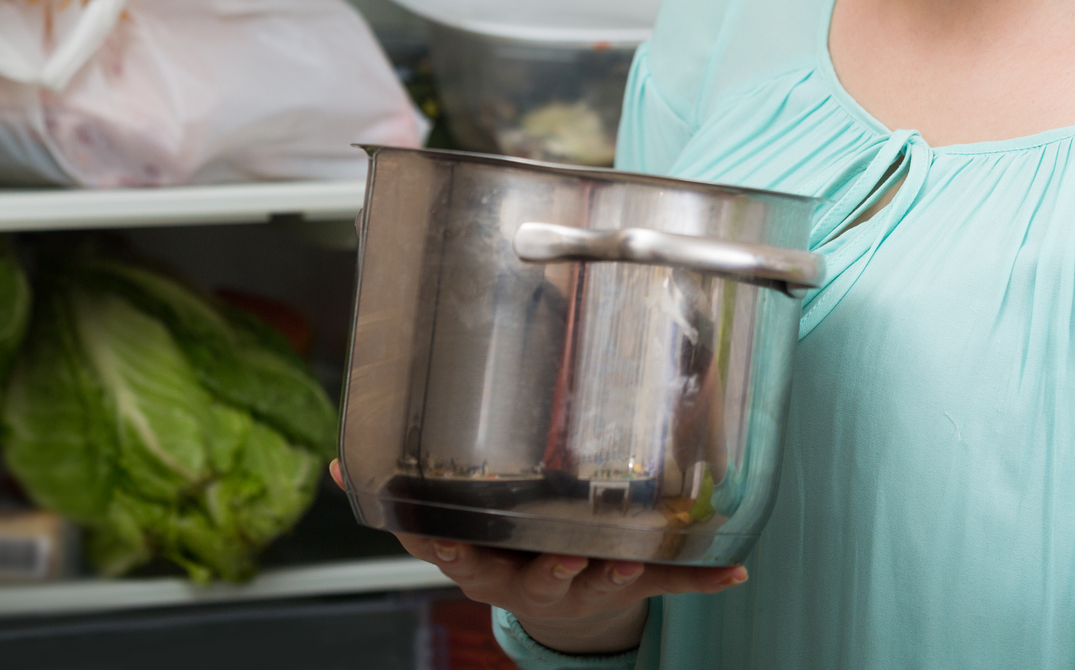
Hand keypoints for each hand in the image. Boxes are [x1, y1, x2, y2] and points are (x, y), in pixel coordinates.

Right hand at [329, 461, 745, 654]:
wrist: (553, 608)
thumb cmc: (502, 554)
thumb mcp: (448, 535)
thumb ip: (396, 501)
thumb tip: (337, 466)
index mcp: (487, 564)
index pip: (463, 559)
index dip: (452, 553)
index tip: (446, 542)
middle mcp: (531, 581)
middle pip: (536, 580)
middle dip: (549, 570)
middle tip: (564, 557)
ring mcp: (583, 586)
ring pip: (599, 584)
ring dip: (615, 575)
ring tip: (628, 563)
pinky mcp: (630, 584)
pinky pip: (670, 583)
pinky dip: (704, 579)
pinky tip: (737, 571)